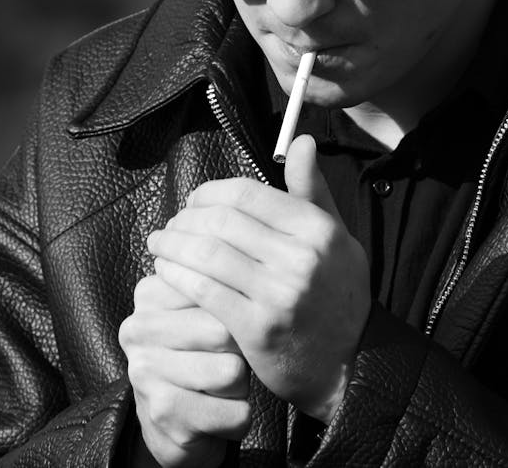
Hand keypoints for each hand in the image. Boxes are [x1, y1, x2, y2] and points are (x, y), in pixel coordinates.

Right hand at [118, 272, 251, 467]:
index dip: (235, 312)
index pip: (213, 289)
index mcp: (148, 296)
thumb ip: (214, 287)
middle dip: (241, 351)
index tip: (224, 324)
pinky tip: (217, 414)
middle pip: (224, 330)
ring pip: (231, 372)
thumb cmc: (198, 357)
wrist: (172, 422)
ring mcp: (145, 374)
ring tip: (220, 387)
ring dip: (240, 386)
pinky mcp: (163, 415)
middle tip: (225, 360)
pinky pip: (234, 412)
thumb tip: (241, 266)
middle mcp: (137, 331)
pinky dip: (238, 418)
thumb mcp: (201, 314)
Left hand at [147, 134, 368, 422]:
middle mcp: (300, 258)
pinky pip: (201, 289)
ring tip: (160, 243)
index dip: (209, 192)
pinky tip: (165, 271)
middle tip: (172, 224)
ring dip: (172, 244)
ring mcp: (277, 294)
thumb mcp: (336, 239)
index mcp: (317, 230)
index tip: (193, 201)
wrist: (348, 366)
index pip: (245, 193)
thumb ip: (312, 191)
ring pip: (205, 253)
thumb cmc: (337, 296)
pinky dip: (175, 275)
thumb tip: (300, 141)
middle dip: (185, 218)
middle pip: (220, 220)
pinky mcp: (255, 327)